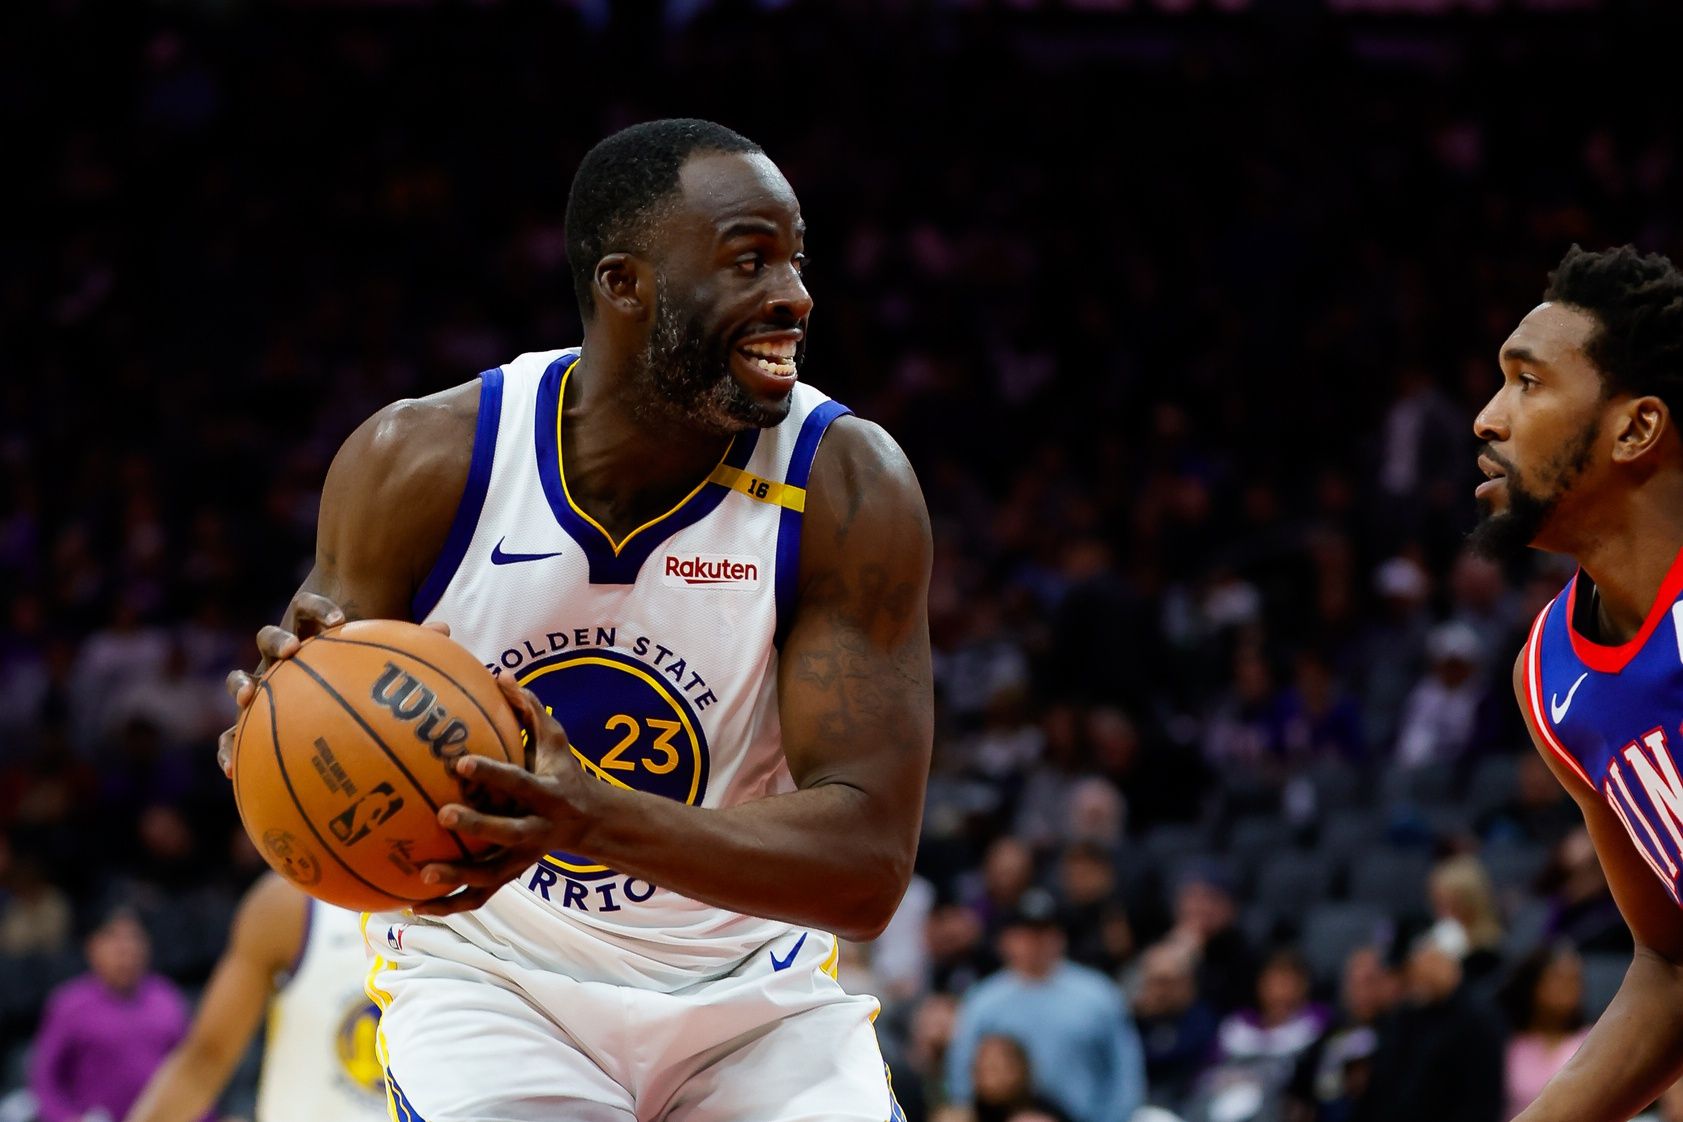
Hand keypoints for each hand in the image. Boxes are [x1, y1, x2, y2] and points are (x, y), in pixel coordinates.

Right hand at [215, 593, 448, 776]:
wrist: (322, 684)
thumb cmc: (359, 668)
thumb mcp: (383, 659)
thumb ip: (408, 647)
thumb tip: (446, 630)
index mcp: (311, 633)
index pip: (308, 608)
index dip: (318, 609)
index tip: (338, 621)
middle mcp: (283, 656)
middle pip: (269, 638)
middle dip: (278, 641)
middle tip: (293, 650)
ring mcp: (263, 685)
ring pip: (241, 679)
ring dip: (241, 685)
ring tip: (248, 697)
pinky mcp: (250, 720)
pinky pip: (233, 735)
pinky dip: (229, 749)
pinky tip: (230, 772)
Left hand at [412, 676, 601, 915]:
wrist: (591, 823)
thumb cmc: (566, 773)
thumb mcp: (557, 740)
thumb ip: (531, 709)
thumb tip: (501, 675)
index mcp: (546, 794)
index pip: (519, 781)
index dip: (492, 772)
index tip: (461, 760)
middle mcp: (536, 830)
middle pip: (506, 832)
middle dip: (476, 825)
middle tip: (441, 814)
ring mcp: (522, 859)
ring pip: (490, 876)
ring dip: (456, 878)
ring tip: (421, 875)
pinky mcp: (509, 877)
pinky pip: (477, 896)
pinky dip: (448, 904)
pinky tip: (413, 906)